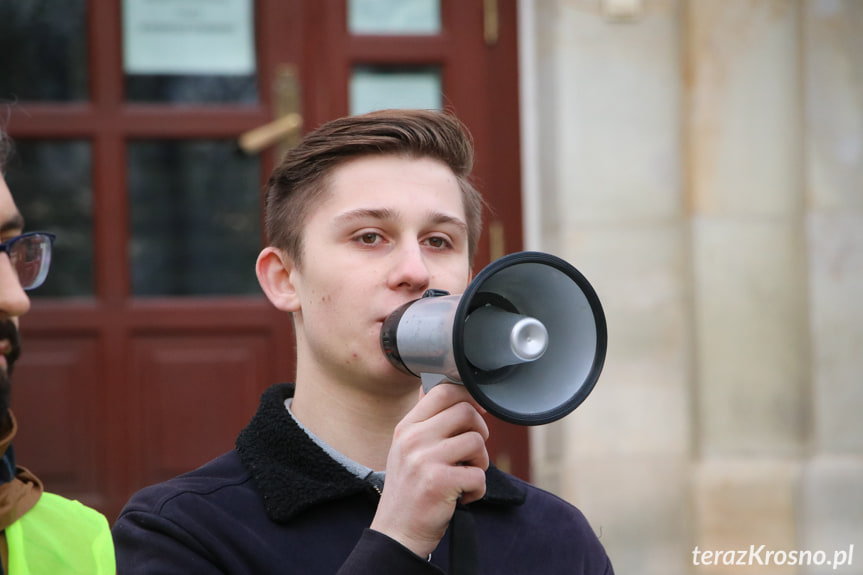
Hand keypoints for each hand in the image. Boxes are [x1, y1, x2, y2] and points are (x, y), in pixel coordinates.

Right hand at [370, 383, 489, 557]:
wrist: (397, 533)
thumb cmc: (409, 491)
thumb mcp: (407, 449)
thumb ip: (427, 422)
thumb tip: (452, 393)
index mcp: (407, 427)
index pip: (443, 391)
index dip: (468, 397)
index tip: (478, 412)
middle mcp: (413, 439)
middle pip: (466, 412)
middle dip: (480, 432)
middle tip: (472, 454)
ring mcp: (425, 459)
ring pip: (477, 442)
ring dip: (480, 463)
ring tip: (465, 477)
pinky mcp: (439, 483)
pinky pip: (479, 475)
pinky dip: (478, 489)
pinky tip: (462, 497)